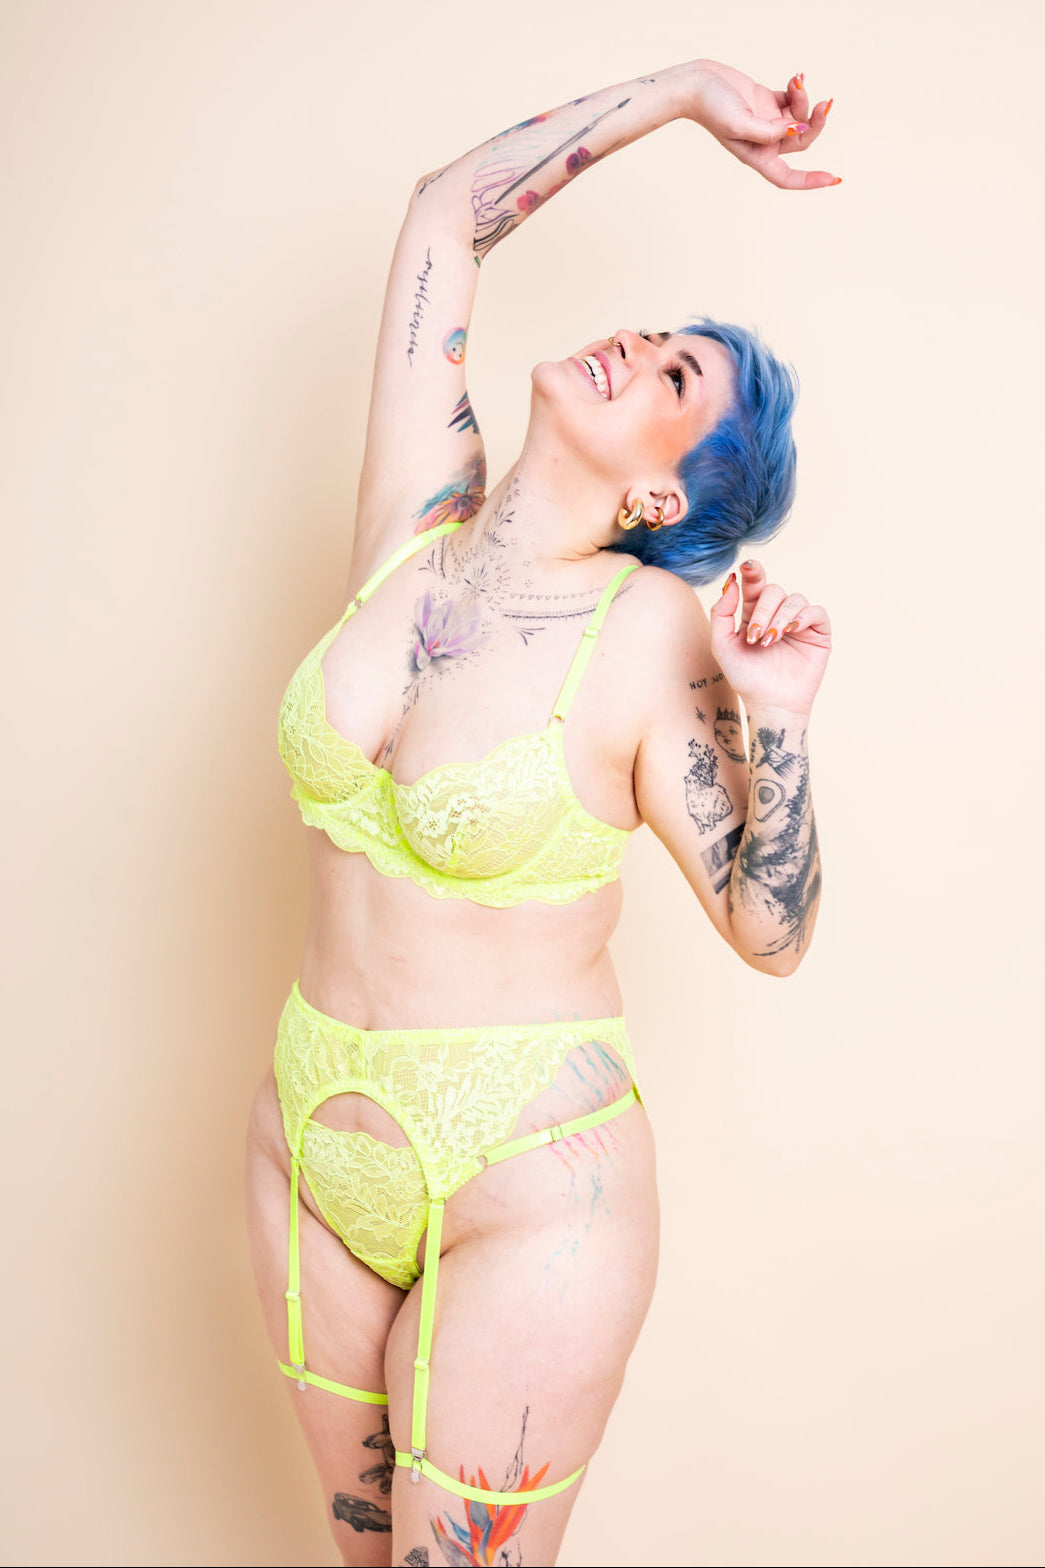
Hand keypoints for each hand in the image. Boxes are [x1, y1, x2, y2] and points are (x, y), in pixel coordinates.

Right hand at [677, 60, 838, 190]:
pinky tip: (796, 78)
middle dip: (816, 122)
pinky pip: (792, 99)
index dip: (811, 181)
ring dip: (804, 99)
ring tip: (796, 81)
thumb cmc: (711, 108)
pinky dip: (798, 89)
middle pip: (802, 139)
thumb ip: (769, 131)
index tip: (834, 178)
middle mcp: (764, 141)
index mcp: (757, 155)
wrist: (696, 83)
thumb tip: (797, 128)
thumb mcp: (739, 124)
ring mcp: (767, 121)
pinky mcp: (767, 101)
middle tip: (826, 103)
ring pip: (800, 117)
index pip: (787, 177)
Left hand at [710, 560, 831, 715]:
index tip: (747, 567)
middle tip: (755, 637)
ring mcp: (798, 623)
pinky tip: (791, 631)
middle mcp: (777, 614)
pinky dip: (803, 617)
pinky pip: (816, 612)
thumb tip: (733, 581)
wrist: (769, 703)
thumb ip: (721, 613)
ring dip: (780, 617)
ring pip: (794, 599)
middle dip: (763, 610)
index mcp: (754, 613)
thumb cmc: (745, 677)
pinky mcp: (818, 633)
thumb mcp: (722, 644)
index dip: (753, 572)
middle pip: (774, 591)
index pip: (755, 585)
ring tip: (770, 641)